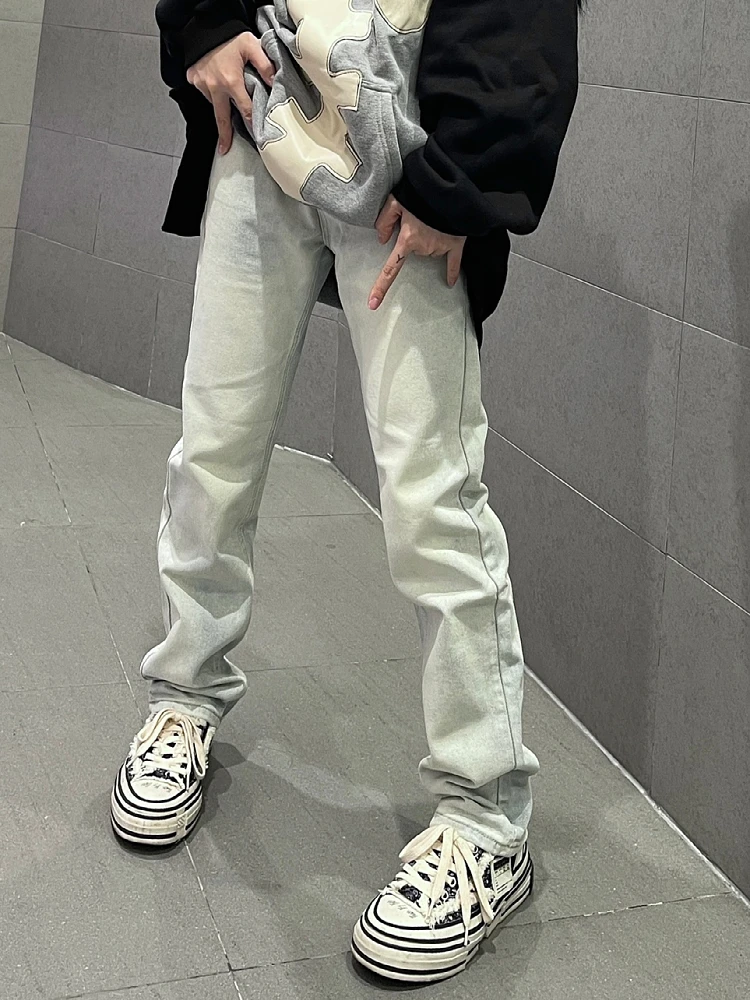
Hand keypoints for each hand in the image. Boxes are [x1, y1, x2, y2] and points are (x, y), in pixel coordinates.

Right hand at [186, 31, 274, 154]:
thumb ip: (264, 65)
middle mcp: (214, 87)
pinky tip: (216, 81)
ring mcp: (201, 84)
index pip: (245, 110)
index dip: (251, 124)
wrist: (204, 26)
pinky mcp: (192, 79)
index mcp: (230, 82)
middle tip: (224, 149)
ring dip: (222, 102)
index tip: (254, 137)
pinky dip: (211, 90)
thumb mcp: (251, 45)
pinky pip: (204, 91)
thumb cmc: (228, 35)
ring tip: (228, 93)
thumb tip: (274, 83)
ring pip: (214, 102)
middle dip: (224, 135)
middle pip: (221, 117)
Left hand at [368, 196, 465, 309]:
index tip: (373, 304)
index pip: (391, 269)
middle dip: (414, 239)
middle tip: (418, 221)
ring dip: (430, 241)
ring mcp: (441, 247)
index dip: (381, 287)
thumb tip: (381, 239)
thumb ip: (384, 219)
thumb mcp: (395, 199)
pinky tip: (450, 282)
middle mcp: (424, 247)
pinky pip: (454, 263)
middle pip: (415, 252)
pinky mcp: (456, 244)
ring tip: (434, 222)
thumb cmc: (422, 192)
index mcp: (407, 239)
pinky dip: (452, 272)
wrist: (450, 188)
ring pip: (431, 252)